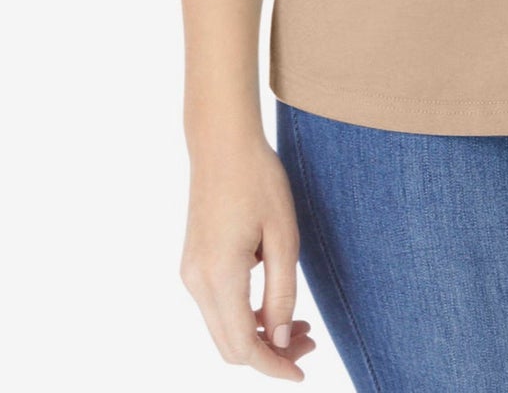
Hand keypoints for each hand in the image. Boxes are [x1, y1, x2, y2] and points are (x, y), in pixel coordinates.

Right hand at [181, 129, 317, 379]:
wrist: (222, 144)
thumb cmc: (258, 181)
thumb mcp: (284, 236)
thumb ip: (282, 293)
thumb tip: (282, 342)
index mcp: (219, 276)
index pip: (244, 346)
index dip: (274, 367)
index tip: (302, 373)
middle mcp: (197, 283)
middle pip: (230, 347)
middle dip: (270, 354)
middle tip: (310, 343)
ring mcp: (191, 274)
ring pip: (223, 330)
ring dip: (258, 336)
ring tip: (300, 325)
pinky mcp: (193, 264)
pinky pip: (218, 308)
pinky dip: (245, 317)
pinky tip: (273, 304)